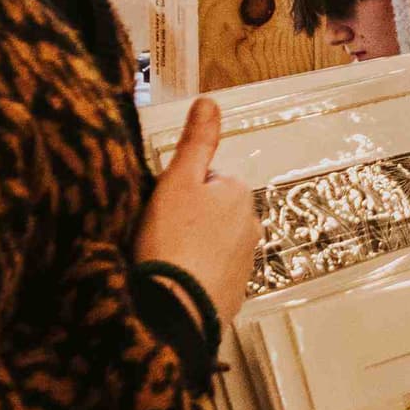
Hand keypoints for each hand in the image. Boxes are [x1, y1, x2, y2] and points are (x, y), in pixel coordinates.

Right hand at [138, 95, 258, 314]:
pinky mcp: (233, 294)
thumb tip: (209, 101)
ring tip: (164, 260)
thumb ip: (196, 142)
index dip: (178, 192)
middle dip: (188, 220)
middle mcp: (251, 225)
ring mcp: (245, 263)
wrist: (176, 308)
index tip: (161, 209)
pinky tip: (175, 284)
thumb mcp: (177, 181)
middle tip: (158, 235)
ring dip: (191, 249)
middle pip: (211, 212)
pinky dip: (195, 277)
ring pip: (212, 244)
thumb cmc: (171, 240)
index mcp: (238, 193)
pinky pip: (211, 275)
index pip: (206, 180)